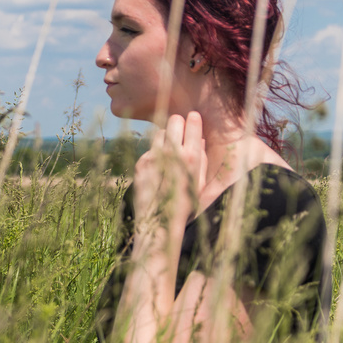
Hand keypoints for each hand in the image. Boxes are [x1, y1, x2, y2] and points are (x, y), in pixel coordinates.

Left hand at [132, 112, 207, 247]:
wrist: (159, 224)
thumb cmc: (186, 205)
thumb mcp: (201, 183)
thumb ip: (202, 159)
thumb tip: (201, 140)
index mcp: (191, 157)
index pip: (192, 124)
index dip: (194, 120)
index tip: (194, 118)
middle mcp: (172, 153)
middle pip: (174, 121)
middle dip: (178, 123)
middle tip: (180, 130)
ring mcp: (154, 157)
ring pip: (160, 132)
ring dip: (166, 137)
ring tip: (169, 150)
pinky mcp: (141, 163)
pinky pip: (150, 149)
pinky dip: (155, 154)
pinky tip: (158, 168)